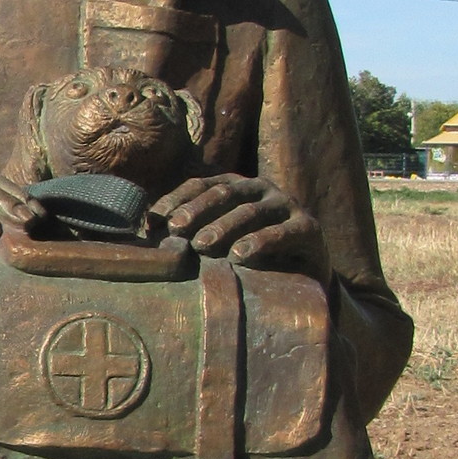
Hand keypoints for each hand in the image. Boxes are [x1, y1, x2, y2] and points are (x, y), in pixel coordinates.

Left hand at [153, 173, 329, 279]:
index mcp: (236, 187)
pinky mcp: (307, 227)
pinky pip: (283, 232)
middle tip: (176, 230)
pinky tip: (241, 256)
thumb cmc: (253, 255)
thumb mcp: (222, 242)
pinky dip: (261, 242)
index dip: (178, 199)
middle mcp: (260, 189)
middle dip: (198, 211)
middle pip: (224, 193)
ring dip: (224, 227)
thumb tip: (149, 233)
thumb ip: (192, 233)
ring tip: (202, 245)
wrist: (307, 273)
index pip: (202, 185)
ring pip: (250, 211)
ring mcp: (285, 205)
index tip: (157, 219)